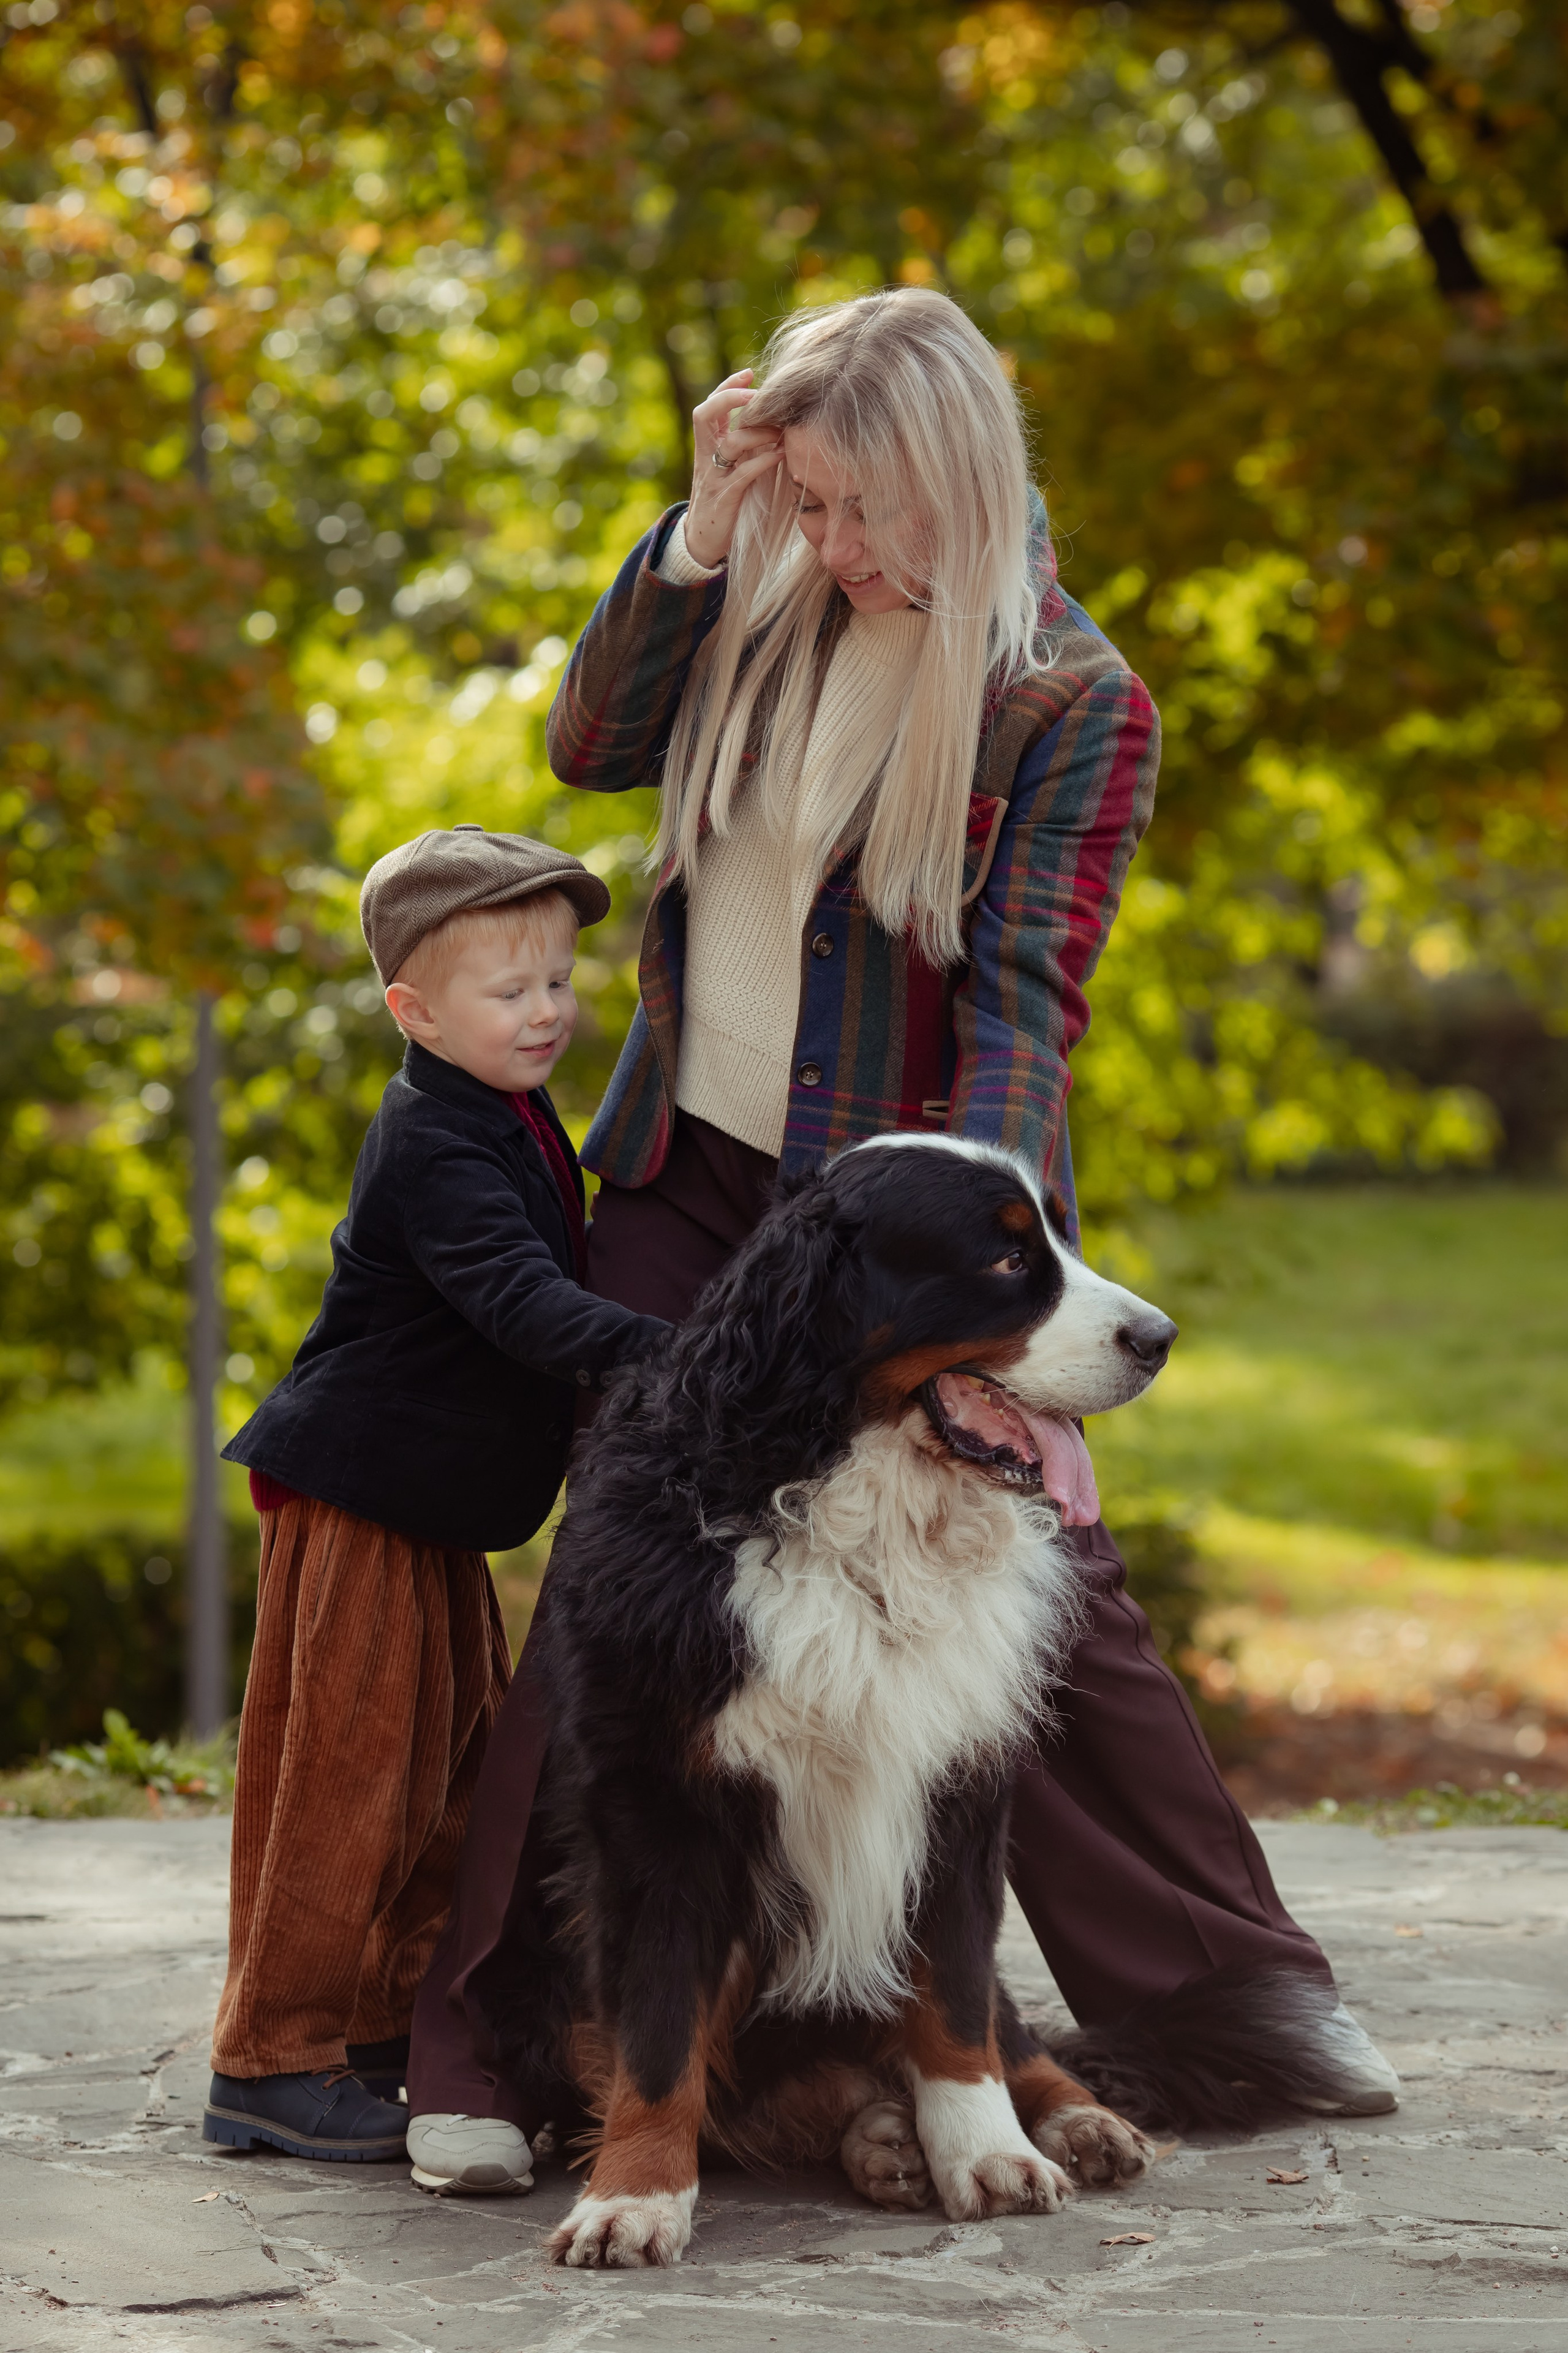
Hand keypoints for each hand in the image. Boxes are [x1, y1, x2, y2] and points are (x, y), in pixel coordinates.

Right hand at [682, 370, 782, 569]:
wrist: (701, 544)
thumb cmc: (723, 503)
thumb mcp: (728, 470)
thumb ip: (742, 448)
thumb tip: (771, 424)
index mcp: (706, 448)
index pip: (709, 407)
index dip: (726, 387)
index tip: (748, 373)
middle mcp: (705, 458)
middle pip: (705, 415)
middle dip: (729, 399)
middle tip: (757, 396)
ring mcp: (713, 478)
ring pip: (729, 444)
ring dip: (757, 433)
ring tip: (780, 432)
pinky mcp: (725, 499)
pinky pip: (742, 474)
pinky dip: (763, 461)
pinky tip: (781, 455)